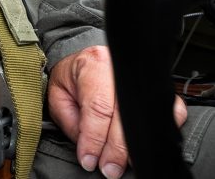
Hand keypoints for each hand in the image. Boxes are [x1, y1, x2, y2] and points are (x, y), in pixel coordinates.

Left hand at [47, 45, 186, 177]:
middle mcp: (120, 69)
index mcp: (94, 65)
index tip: (89, 160)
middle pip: (125, 114)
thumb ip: (72, 122)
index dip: (95, 138)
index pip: (98, 107)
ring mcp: (142, 78)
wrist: (84, 64)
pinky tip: (148, 145)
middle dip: (117, 148)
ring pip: (148, 115)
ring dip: (138, 143)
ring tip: (126, 162)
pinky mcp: (158, 89)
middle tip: (109, 169)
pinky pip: (173, 112)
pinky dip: (162, 131)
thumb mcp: (58, 97)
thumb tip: (89, 150)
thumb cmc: (72, 80)